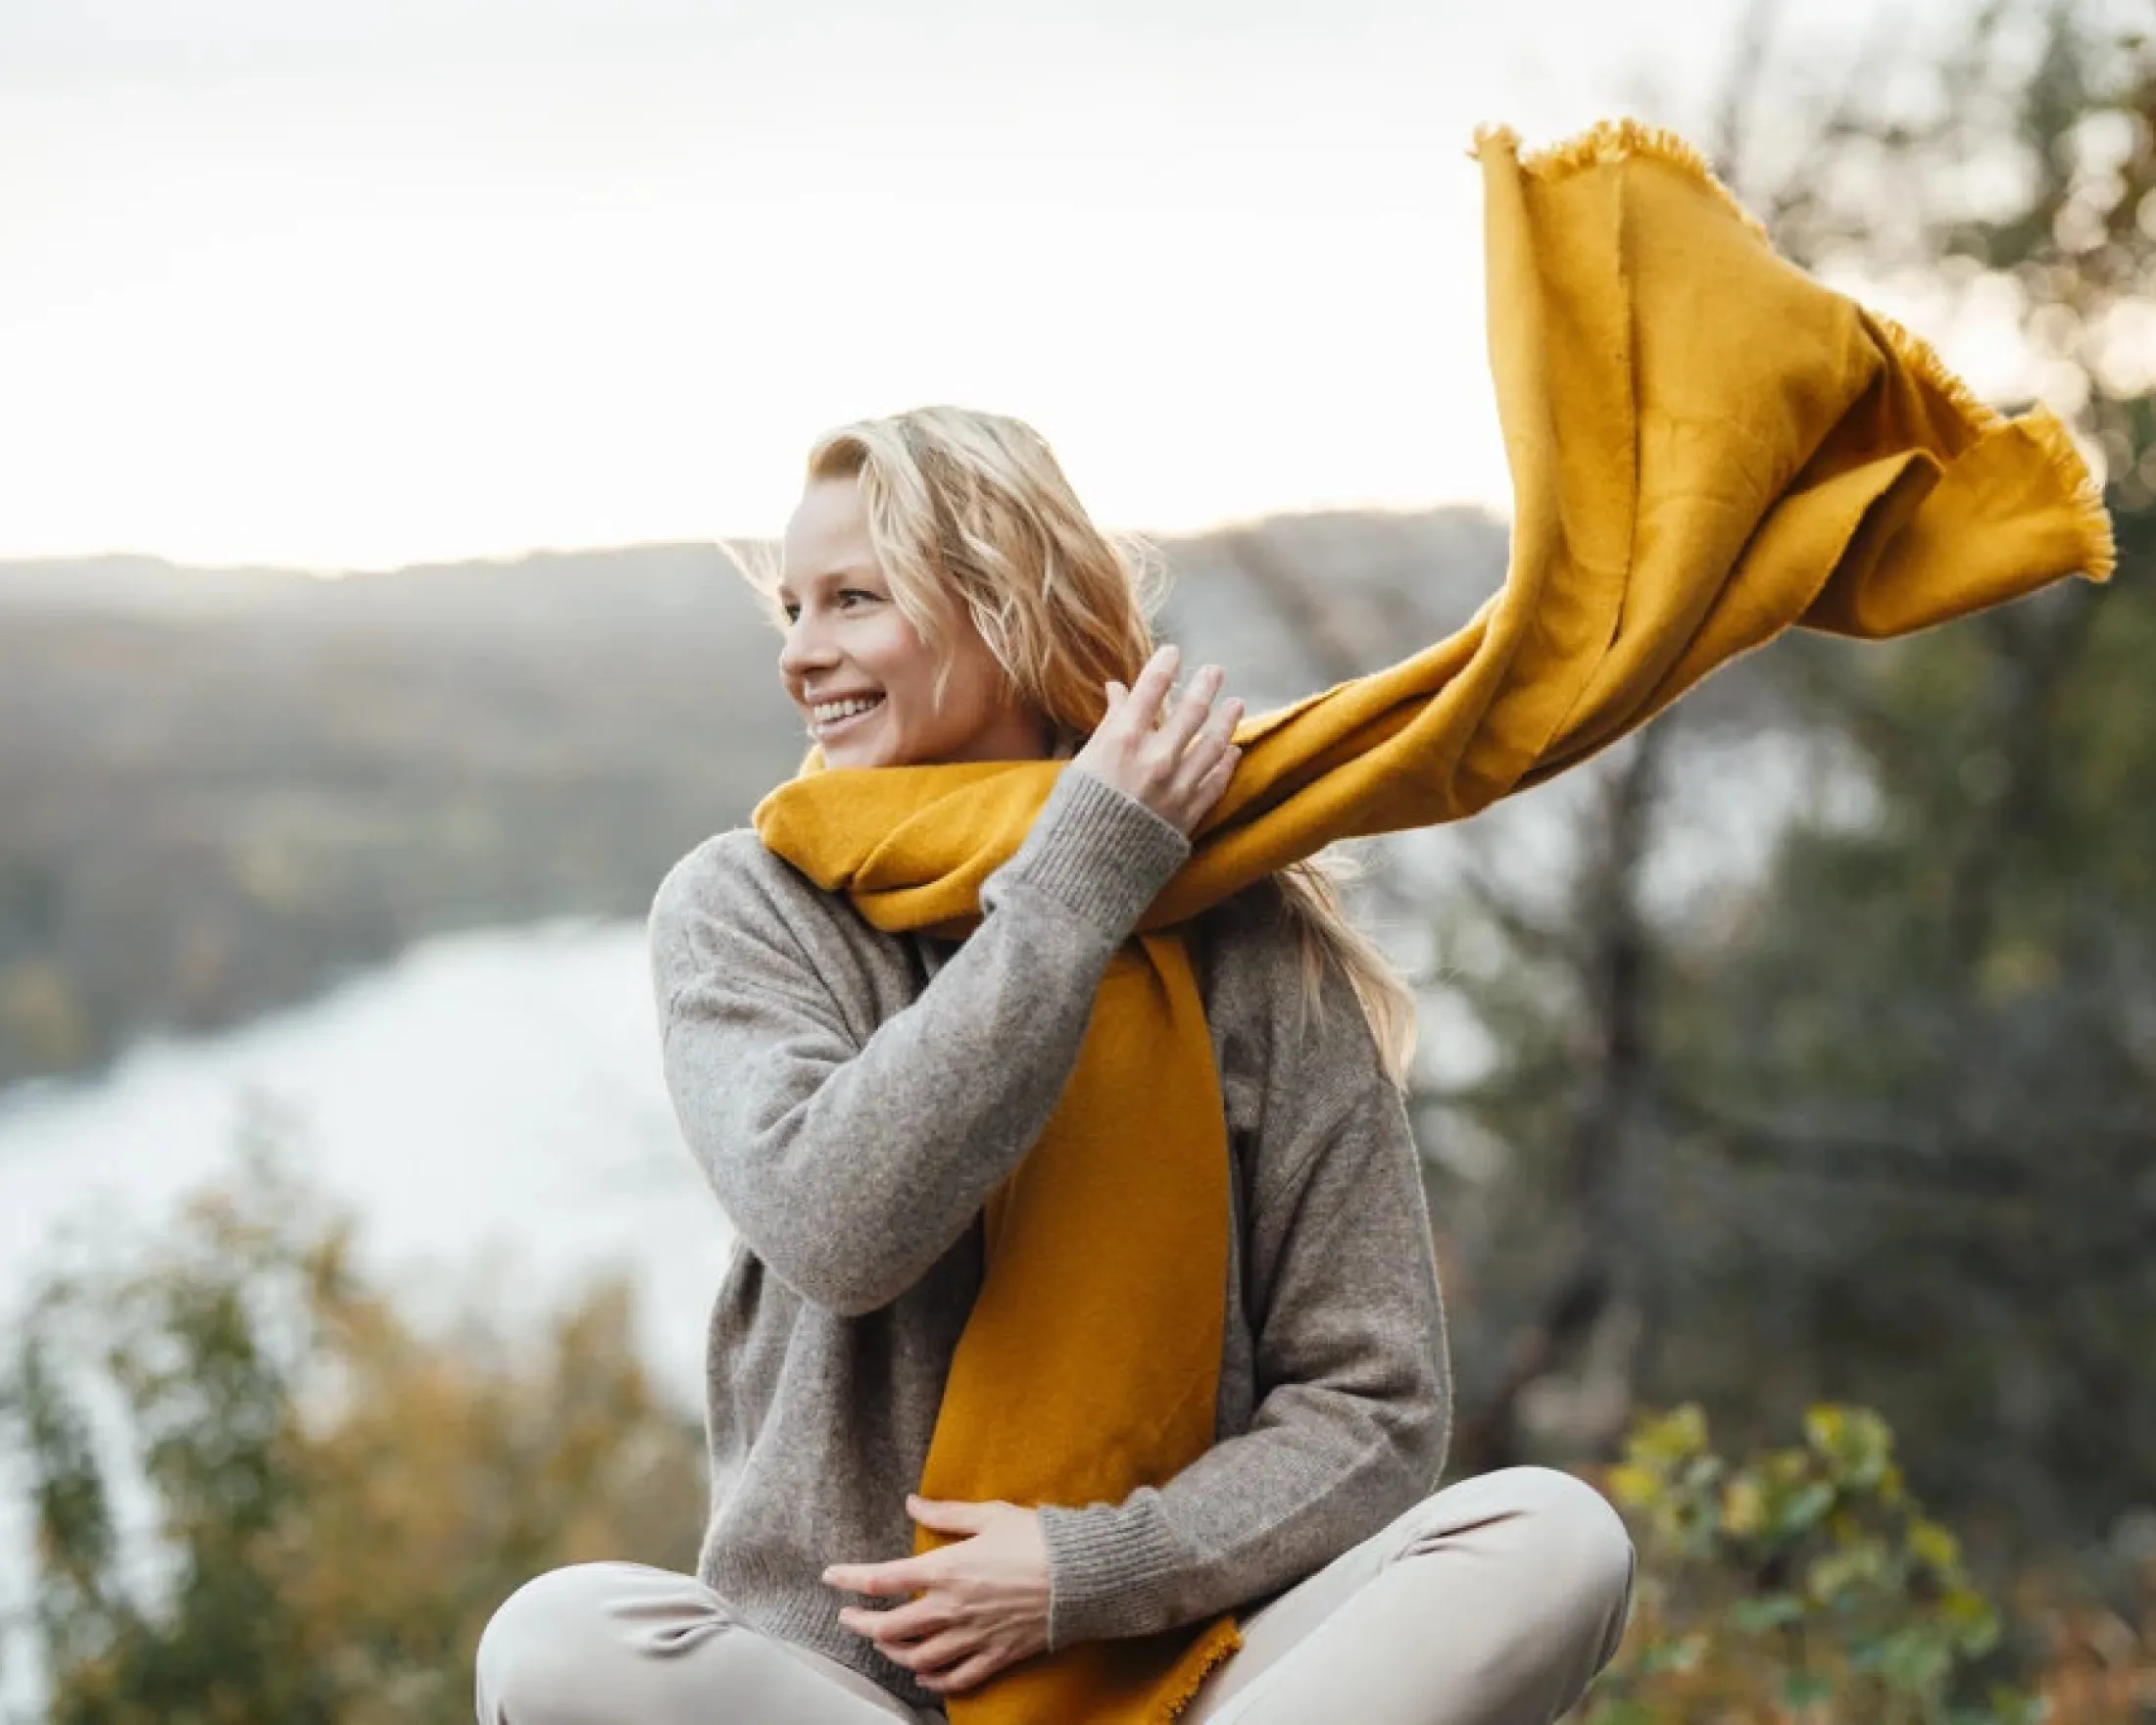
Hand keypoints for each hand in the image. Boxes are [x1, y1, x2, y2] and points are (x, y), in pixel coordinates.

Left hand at [825, 1495, 1052, 1695]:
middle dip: (862, 1625)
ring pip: (918, 1657)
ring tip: (883, 1646)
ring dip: (892, 1654)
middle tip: (848, 1619)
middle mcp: (952, 1608)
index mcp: (947, 1569)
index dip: (851, 1579)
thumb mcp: (989, 1514)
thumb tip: (911, 1501)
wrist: (1084, 1576)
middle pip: (891, 1627)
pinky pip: (956, 1678)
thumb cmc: (1038, 1538)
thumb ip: (946, 1511)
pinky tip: (922, 1675)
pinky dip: (934, 1681)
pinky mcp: (996, 1655)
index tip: (831, 1577)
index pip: (884, 1578)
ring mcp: (973, 1636)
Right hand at [1070, 643, 1242, 837]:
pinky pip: (1216, 781)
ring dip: (1226, 720)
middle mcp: (1156, 758)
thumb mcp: (1083, 762)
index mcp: (1122, 740)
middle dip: (1205, 685)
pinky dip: (1226, 763)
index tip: (1174, 652)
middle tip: (1215, 671)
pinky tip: (1232, 750)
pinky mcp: (1189, 814)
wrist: (1086, 871)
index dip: (1165, 665)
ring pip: (1213, 743)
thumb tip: (1118, 689)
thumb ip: (1108, 723)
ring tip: (1235, 704)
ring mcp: (1178, 786)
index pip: (1151, 688)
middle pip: (1191, 710)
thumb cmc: (1073, 814)